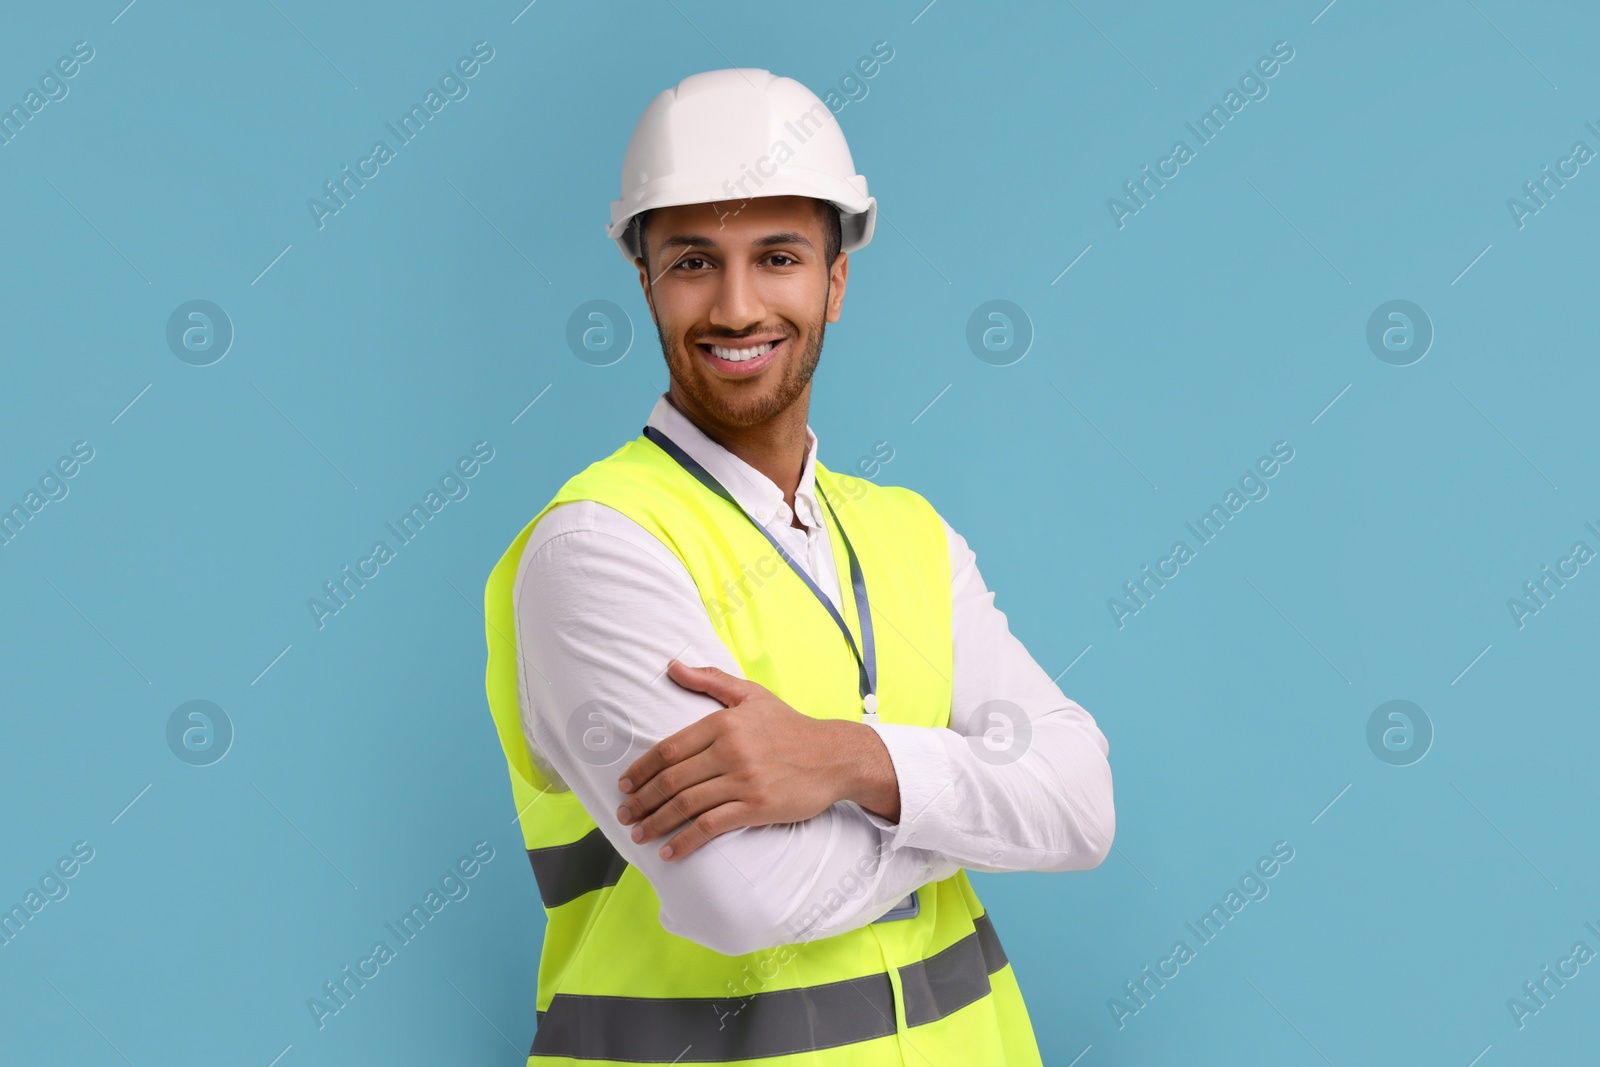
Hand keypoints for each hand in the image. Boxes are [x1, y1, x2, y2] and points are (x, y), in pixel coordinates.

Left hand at [615, 661, 896, 859]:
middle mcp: (731, 751)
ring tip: (639, 833)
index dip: (641, 769)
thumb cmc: (790, 726)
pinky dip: (685, 841)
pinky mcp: (757, 807)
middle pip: (672, 780)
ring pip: (686, 805)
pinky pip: (710, 827)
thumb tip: (671, 665)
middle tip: (625, 814)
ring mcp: (744, 781)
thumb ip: (709, 679)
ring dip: (656, 823)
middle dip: (642, 800)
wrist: (835, 756)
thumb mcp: (752, 695)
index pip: (669, 749)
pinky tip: (669, 851)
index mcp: (724, 723)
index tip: (624, 784)